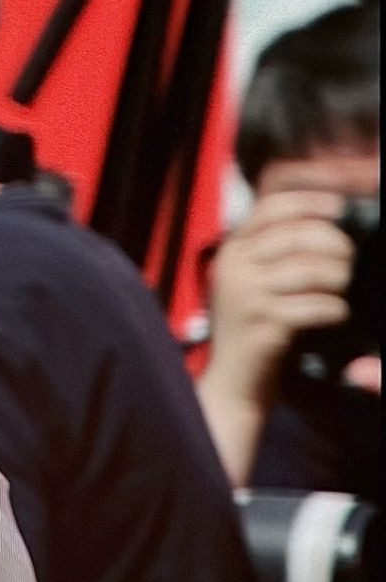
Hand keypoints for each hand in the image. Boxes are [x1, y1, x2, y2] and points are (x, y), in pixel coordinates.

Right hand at [206, 188, 353, 409]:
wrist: (234, 379)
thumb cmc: (254, 323)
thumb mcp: (252, 280)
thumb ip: (275, 251)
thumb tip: (326, 225)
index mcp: (232, 249)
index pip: (270, 208)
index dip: (308, 202)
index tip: (339, 208)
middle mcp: (233, 267)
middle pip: (294, 235)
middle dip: (332, 241)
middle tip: (350, 256)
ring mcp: (246, 296)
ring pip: (306, 269)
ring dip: (336, 274)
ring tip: (344, 282)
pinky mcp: (263, 326)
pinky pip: (311, 307)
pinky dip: (332, 307)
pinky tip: (338, 311)